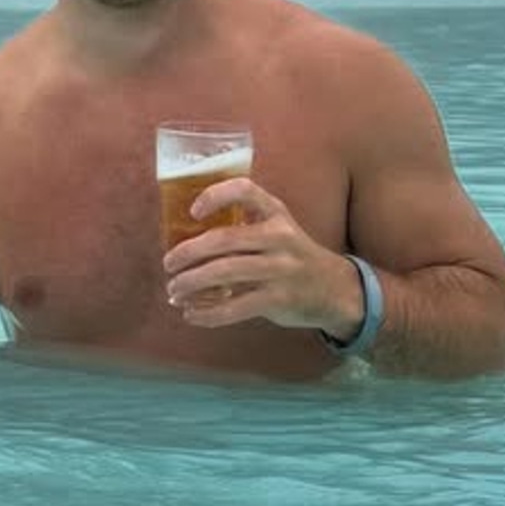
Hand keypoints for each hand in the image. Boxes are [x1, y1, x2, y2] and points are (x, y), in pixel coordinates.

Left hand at [162, 176, 364, 335]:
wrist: (335, 289)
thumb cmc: (292, 255)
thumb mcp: (278, 228)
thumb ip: (244, 226)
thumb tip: (186, 238)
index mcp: (275, 213)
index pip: (244, 191)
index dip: (215, 196)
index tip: (193, 212)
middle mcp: (280, 237)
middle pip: (224, 240)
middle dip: (187, 253)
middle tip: (168, 264)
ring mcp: (281, 269)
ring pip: (224, 273)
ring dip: (191, 283)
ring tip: (174, 291)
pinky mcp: (279, 299)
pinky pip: (235, 307)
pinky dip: (207, 313)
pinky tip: (191, 314)